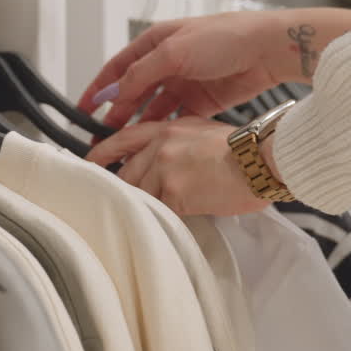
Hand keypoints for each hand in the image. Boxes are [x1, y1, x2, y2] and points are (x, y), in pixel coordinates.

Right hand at [78, 7, 350, 129]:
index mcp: (156, 43)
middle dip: (115, 114)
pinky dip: (163, 130)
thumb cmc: (225, 38)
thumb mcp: (174, 52)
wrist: (268, 49)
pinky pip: (175, 118)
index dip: (98, 89)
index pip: (117, 69)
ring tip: (123, 145)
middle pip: (133, 92)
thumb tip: (115, 95)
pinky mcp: (202, 100)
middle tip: (100, 137)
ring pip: (152, 108)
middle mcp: (168, 62)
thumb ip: (141, 74)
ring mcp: (185, 82)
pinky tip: (153, 143)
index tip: (81, 110)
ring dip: (138, 125)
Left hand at [85, 116, 271, 216]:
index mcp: (169, 128)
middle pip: (126, 172)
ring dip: (145, 207)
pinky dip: (160, 219)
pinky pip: (156, 210)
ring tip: (156, 216)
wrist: (260, 161)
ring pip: (138, 193)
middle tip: (125, 203)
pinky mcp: (172, 190)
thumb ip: (179, 145)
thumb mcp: (205, 134)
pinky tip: (168, 222)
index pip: (124, 138)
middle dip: (125, 190)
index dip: (103, 152)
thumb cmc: (245, 152)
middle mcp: (161, 144)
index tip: (91, 162)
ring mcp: (164, 167)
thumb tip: (168, 166)